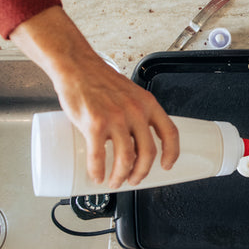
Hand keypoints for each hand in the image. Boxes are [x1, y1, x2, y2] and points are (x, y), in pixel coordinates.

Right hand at [10, 6, 178, 188]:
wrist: (76, 66)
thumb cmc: (99, 80)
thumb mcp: (130, 93)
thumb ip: (137, 112)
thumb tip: (136, 137)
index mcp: (148, 104)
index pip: (170, 133)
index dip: (171, 154)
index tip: (167, 166)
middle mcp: (135, 112)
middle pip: (148, 152)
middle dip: (142, 172)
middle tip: (134, 179)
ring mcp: (115, 118)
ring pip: (126, 159)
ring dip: (121, 176)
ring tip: (115, 182)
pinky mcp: (94, 124)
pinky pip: (99, 156)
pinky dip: (98, 171)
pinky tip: (97, 176)